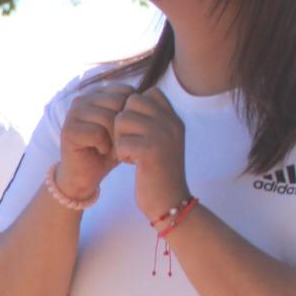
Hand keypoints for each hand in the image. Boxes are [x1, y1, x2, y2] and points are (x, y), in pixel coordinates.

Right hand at [56, 84, 132, 199]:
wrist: (86, 175)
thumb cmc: (107, 150)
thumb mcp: (124, 128)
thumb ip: (132, 110)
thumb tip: (151, 93)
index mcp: (97, 93)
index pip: (126, 91)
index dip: (132, 112)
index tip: (127, 130)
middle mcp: (83, 99)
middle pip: (118, 103)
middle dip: (124, 126)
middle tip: (119, 142)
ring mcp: (73, 113)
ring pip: (107, 118)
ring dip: (114, 138)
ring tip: (111, 147)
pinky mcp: (68, 130)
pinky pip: (97, 133)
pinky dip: (104, 146)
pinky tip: (100, 151)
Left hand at [111, 86, 190, 218]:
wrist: (170, 202)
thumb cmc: (159, 173)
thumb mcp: (161, 141)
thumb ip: (151, 120)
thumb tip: (129, 101)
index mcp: (174, 118)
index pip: (149, 92)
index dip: (134, 108)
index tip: (136, 131)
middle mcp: (171, 122)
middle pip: (131, 102)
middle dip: (123, 122)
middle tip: (130, 142)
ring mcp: (163, 135)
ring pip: (122, 119)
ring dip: (120, 138)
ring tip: (131, 153)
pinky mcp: (151, 151)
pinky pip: (121, 141)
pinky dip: (121, 154)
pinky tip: (132, 163)